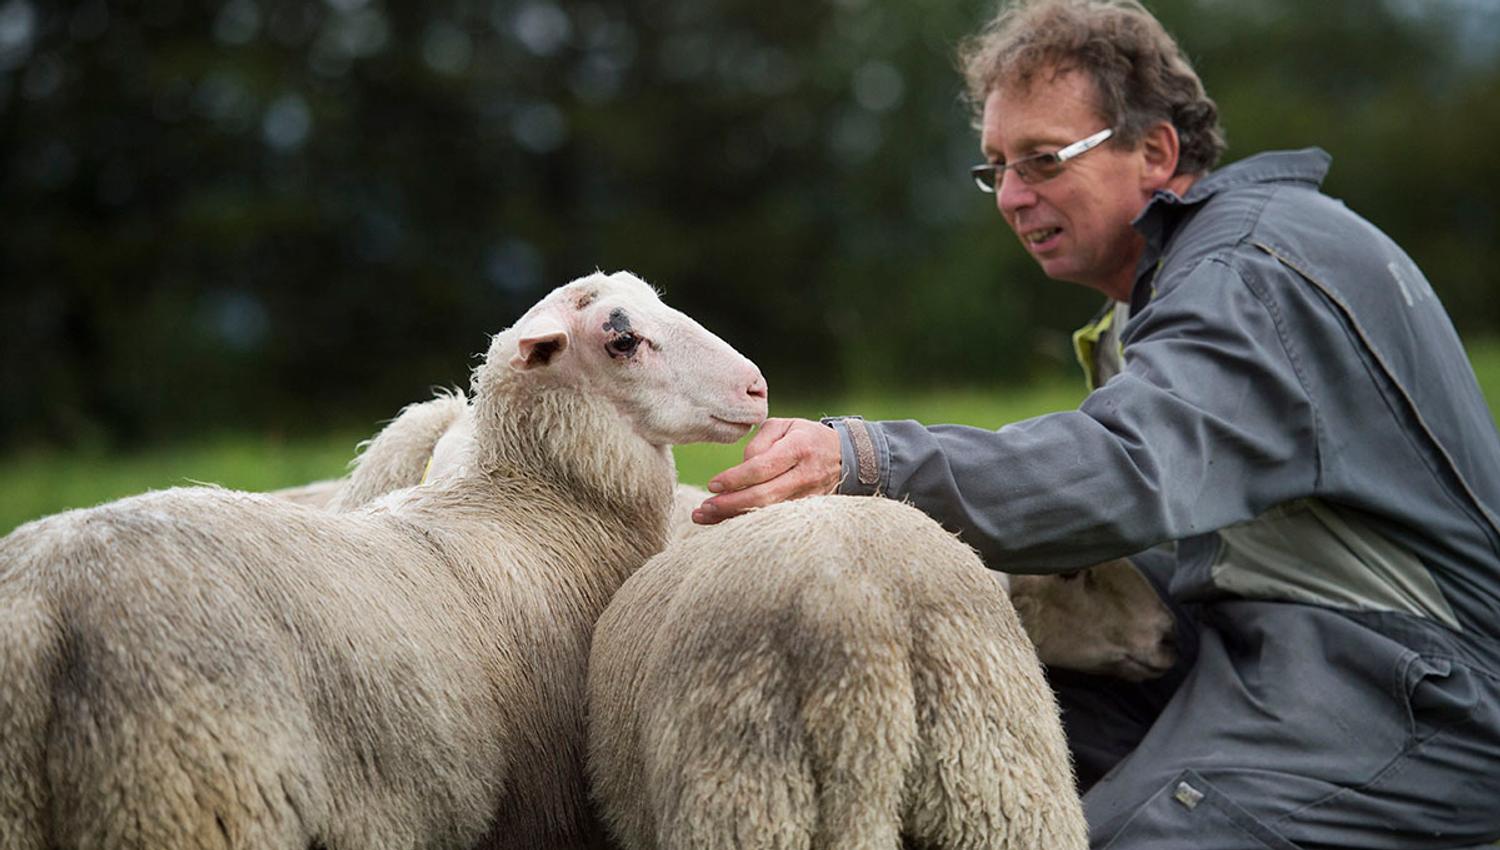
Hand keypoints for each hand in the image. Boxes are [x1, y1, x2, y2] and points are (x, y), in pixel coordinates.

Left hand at [691, 417, 841, 523]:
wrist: (845, 456)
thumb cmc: (806, 437)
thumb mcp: (784, 426)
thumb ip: (759, 443)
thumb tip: (741, 467)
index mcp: (798, 448)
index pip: (762, 467)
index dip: (735, 478)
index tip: (713, 484)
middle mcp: (804, 475)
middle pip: (764, 495)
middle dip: (730, 504)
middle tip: (703, 507)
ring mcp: (808, 497)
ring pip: (768, 513)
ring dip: (734, 517)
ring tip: (704, 517)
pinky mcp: (807, 510)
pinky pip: (773, 519)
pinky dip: (747, 522)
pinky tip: (724, 522)